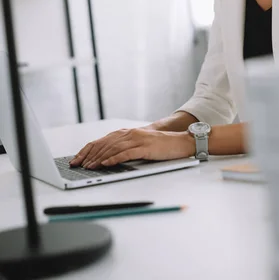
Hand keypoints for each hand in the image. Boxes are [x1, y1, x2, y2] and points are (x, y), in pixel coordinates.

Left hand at [69, 128, 194, 168]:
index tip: (77, 159)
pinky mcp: (145, 147)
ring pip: (113, 148)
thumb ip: (124, 148)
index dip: (87, 150)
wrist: (180, 142)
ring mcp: (137, 139)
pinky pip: (126, 153)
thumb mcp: (139, 145)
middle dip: (89, 155)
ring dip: (99, 158)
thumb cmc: (160, 146)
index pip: (102, 140)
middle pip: (104, 144)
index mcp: (127, 133)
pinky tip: (106, 164)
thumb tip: (105, 159)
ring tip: (89, 167)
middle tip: (79, 165)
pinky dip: (114, 158)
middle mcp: (130, 133)